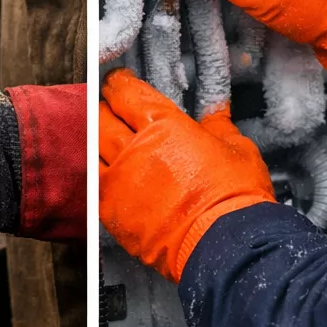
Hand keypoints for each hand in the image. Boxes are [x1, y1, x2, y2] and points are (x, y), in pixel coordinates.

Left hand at [99, 69, 275, 282]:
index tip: (117, 81)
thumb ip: (219, 126)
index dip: (119, 83)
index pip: (128, 94)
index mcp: (166, 126)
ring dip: (92, 139)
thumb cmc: (235, 199)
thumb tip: (216, 113)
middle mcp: (136, 150)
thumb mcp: (236, 148)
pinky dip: (95, 175)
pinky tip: (102, 173)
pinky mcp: (113, 214)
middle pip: (100, 117)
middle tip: (104, 103)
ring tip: (99, 137)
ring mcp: (120, 183)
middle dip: (101, 106)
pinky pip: (92, 186)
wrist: (226, 245)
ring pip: (90, 150)